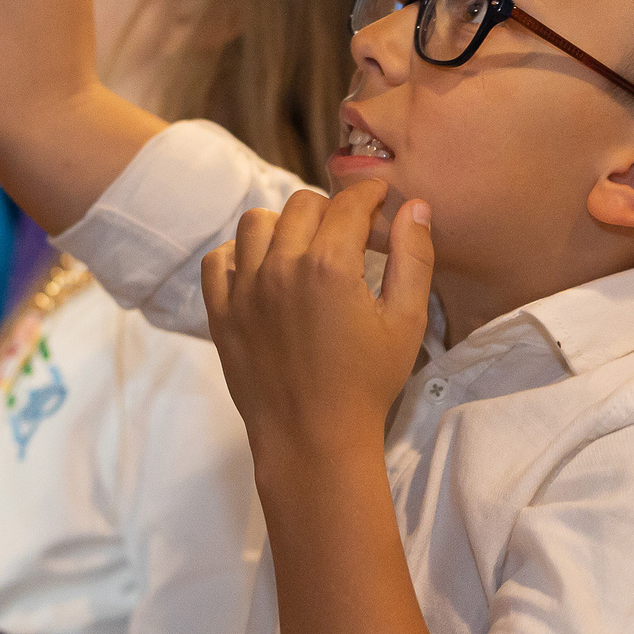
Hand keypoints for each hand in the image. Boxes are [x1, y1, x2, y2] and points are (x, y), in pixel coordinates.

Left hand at [201, 183, 432, 484]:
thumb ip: (413, 257)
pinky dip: (239, 255)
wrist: (313, 439)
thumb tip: (415, 207)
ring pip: (257, 222)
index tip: (378, 200)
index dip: (369, 194)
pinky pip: (218, 260)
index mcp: (330, 266)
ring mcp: (244, 290)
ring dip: (284, 226)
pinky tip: (263, 271)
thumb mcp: (406, 321)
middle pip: (302, 205)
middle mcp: (281, 268)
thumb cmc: (367, 384)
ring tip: (304, 249)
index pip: (348, 202)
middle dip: (331, 209)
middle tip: (348, 233)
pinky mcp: (221, 313)